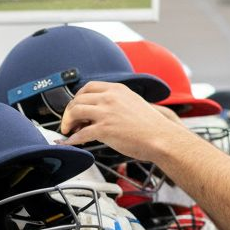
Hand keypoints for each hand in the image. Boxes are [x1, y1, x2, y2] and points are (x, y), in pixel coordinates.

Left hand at [60, 81, 190, 160]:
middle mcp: (110, 98)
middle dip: (69, 111)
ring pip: (75, 112)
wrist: (162, 138)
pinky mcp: (104, 129)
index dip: (78, 97)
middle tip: (69, 121)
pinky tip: (70, 142)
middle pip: (78, 99)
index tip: (76, 106)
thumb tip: (102, 110)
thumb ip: (117, 102)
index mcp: (117, 89)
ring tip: (68, 130)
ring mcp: (106, 113)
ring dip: (67, 122)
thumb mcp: (134, 103)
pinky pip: (80, 133)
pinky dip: (72, 139)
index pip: (89, 87)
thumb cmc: (152, 126)